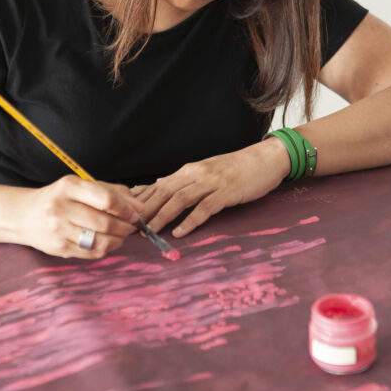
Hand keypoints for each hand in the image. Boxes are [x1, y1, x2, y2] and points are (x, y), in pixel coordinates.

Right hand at [16, 175, 143, 258]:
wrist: (25, 215)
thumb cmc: (60, 198)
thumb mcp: (82, 186)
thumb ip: (113, 192)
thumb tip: (139, 207)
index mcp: (69, 186)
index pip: (106, 199)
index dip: (126, 209)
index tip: (135, 214)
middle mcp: (61, 208)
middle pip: (105, 222)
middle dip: (125, 226)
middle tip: (130, 226)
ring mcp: (58, 230)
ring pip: (101, 241)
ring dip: (118, 240)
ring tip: (120, 235)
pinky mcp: (59, 248)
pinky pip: (92, 253)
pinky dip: (106, 249)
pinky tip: (107, 242)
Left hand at [135, 138, 289, 237]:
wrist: (266, 158)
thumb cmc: (236, 168)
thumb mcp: (206, 171)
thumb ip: (183, 180)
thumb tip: (158, 185)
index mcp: (189, 171)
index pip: (158, 185)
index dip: (140, 201)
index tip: (124, 215)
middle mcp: (196, 174)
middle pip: (164, 192)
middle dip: (145, 210)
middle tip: (129, 227)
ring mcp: (211, 182)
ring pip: (180, 199)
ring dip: (162, 216)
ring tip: (149, 232)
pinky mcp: (226, 192)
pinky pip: (205, 207)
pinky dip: (191, 220)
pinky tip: (180, 232)